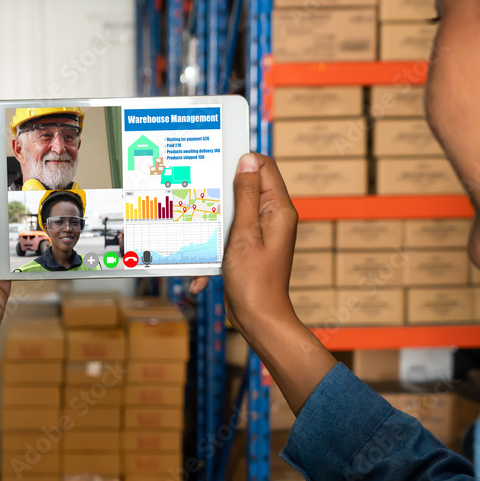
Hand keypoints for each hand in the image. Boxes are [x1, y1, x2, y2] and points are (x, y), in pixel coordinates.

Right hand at [220, 153, 299, 338]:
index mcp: (279, 210)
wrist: (258, 318)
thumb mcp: (245, 233)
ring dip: (214, 228)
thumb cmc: (254, 281)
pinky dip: (215, 248)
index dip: (242, 162)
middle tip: (200, 204)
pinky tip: (205, 270)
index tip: (217, 166)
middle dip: (221, 197)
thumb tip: (248, 162)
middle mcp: (273, 217)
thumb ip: (247, 196)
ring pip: (233, 212)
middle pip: (245, 188)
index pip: (264, 167)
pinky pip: (229, 234)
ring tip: (202, 240)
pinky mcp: (250, 245)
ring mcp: (261, 231)